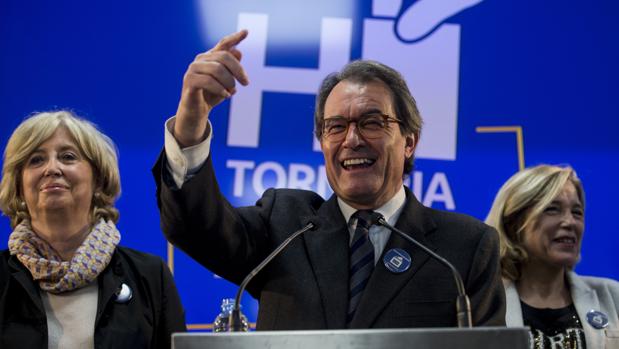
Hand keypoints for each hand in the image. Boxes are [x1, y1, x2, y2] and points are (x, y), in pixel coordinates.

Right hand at [174, 30, 249, 146]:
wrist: (197, 111)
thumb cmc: (213, 94)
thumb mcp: (226, 82)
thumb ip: (232, 69)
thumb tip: (238, 52)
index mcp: (211, 57)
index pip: (224, 44)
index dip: (235, 37)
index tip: (246, 32)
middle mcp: (201, 59)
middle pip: (224, 56)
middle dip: (238, 70)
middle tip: (246, 83)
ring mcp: (193, 69)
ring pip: (217, 69)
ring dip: (229, 82)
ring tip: (231, 91)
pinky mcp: (189, 81)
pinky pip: (208, 81)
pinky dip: (220, 89)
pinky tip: (226, 95)